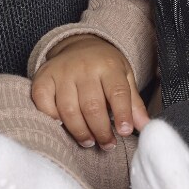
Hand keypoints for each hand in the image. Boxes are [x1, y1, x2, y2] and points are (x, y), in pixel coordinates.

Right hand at [32, 36, 148, 149]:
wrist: (78, 44)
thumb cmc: (104, 66)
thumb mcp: (125, 78)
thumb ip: (133, 103)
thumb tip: (145, 126)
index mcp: (109, 66)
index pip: (117, 93)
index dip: (122, 114)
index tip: (124, 132)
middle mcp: (84, 67)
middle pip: (92, 106)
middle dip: (101, 131)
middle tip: (107, 144)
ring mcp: (61, 72)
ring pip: (68, 110)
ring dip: (79, 131)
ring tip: (89, 141)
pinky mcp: (42, 78)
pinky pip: (44, 104)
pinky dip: (52, 119)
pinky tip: (63, 127)